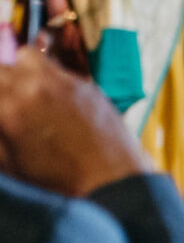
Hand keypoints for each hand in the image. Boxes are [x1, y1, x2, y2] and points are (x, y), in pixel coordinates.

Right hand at [0, 48, 149, 196]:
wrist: (113, 185)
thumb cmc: (60, 182)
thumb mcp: (11, 163)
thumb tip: (2, 113)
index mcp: (8, 106)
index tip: (3, 105)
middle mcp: (33, 86)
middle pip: (4, 67)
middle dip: (3, 83)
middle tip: (11, 101)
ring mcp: (62, 82)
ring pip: (29, 56)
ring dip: (23, 69)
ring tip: (29, 92)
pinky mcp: (85, 85)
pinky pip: (58, 69)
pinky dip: (50, 77)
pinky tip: (56, 100)